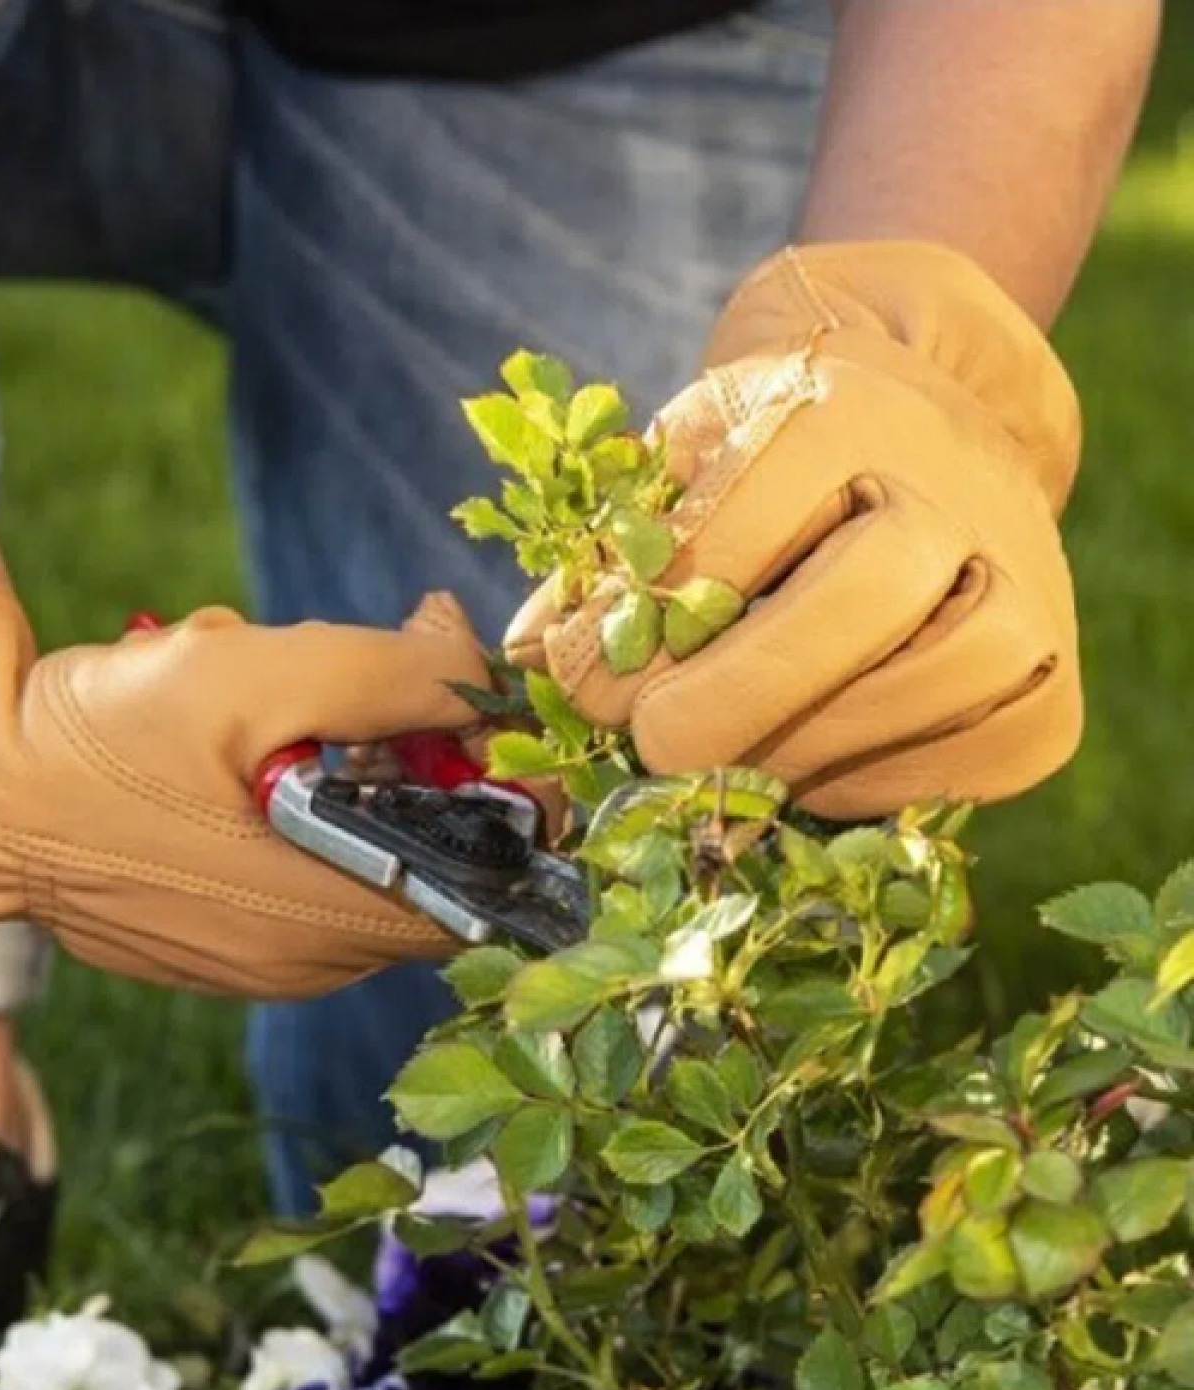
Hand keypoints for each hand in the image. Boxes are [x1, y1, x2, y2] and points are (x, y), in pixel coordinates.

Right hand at [0, 583, 487, 997]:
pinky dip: (286, 817)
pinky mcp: (216, 953)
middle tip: (336, 698)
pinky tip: (221, 768)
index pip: (496, 878)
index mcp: (341, 916)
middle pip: (426, 861)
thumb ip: (395, 676)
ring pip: (358, 862)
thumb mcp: (263, 676)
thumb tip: (479, 670)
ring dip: (337, 783)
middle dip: (403, 766)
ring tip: (249, 724)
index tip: (467, 715)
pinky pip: (297, 881)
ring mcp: (260, 967)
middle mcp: (312, 963)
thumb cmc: (111, 740)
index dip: (507, 790)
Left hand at [505, 242, 1083, 816]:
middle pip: (852, 606)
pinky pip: (968, 765)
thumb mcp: (682, 467)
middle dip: (732, 697)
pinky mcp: (1057, 683)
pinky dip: (877, 787)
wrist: (931, 429)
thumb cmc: (771, 462)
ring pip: (916, 693)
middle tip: (654, 750)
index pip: (734, 531)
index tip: (576, 688)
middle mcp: (954, 485)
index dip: (639, 627)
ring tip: (723, 768)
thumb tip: (527, 659)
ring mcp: (1026, 584)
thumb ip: (609, 556)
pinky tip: (814, 771)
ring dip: (796, 753)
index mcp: (840, 407)